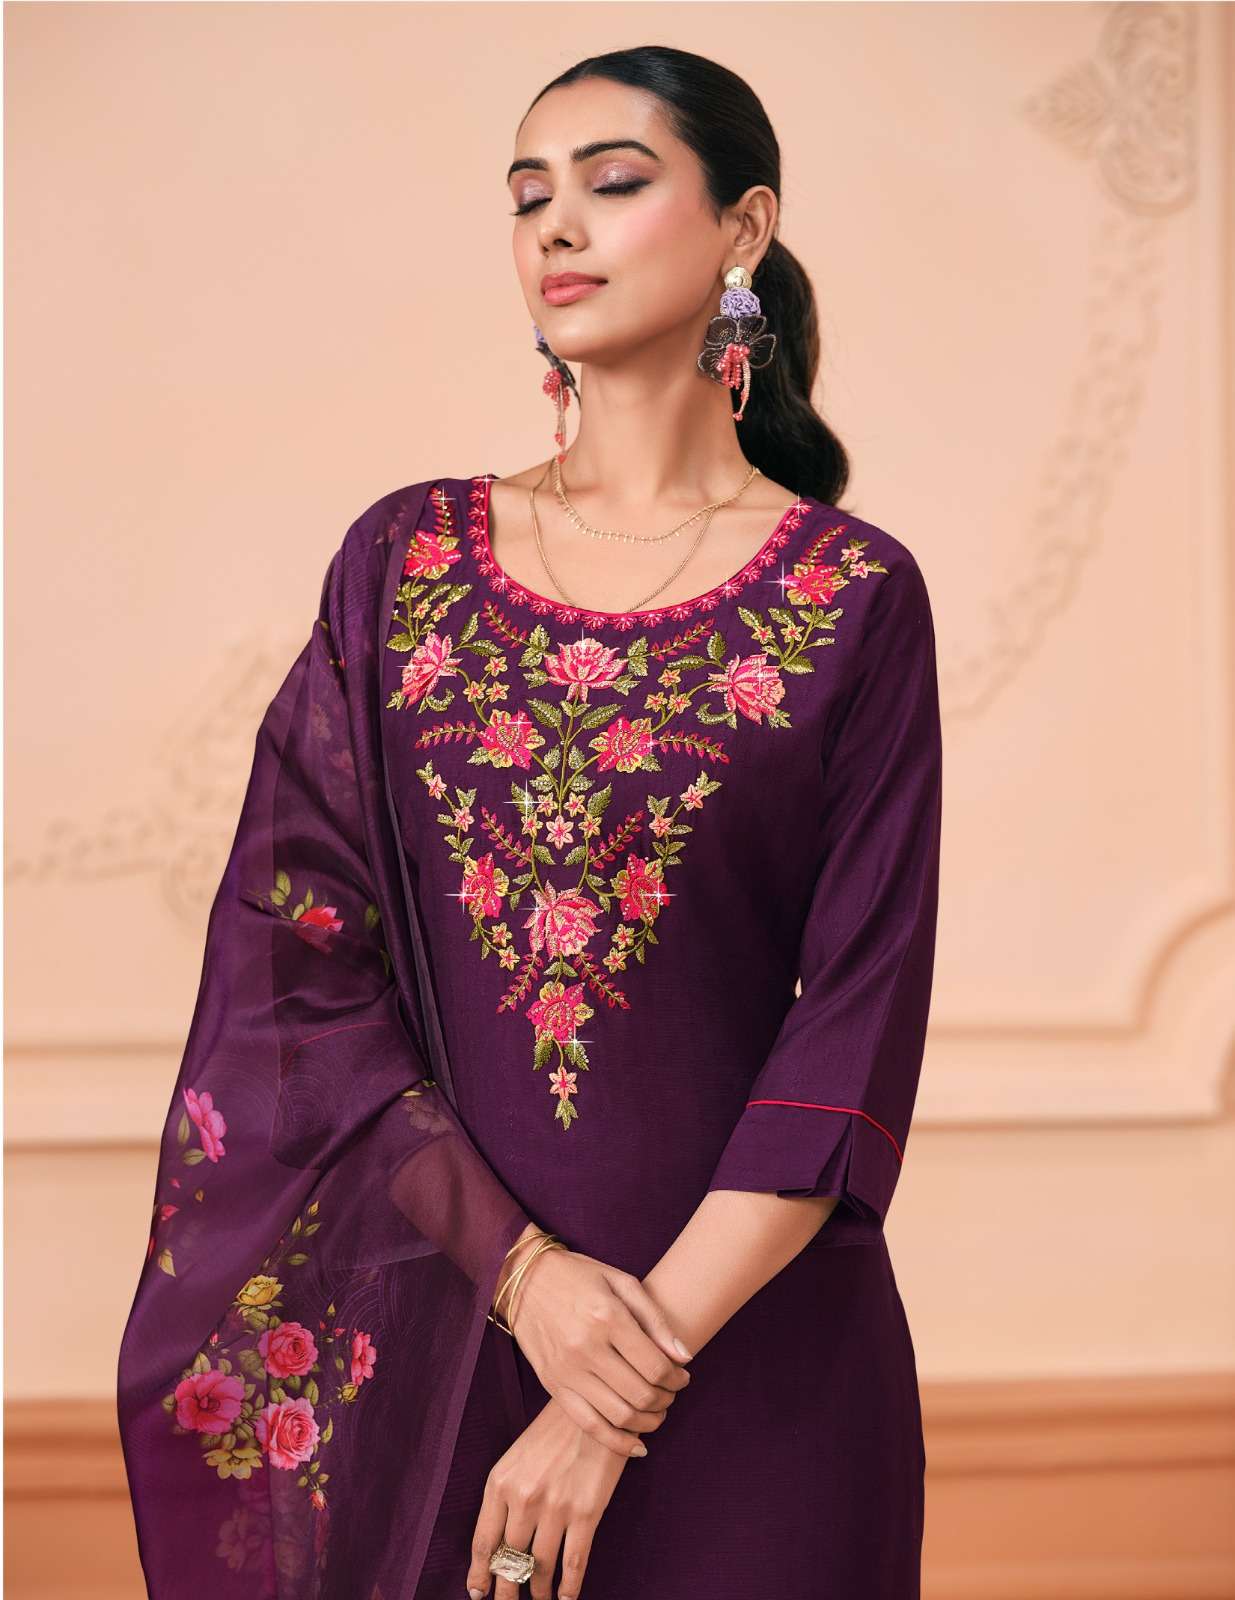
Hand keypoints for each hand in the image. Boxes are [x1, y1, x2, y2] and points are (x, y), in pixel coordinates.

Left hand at [465, 1396, 630, 1599]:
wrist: (594, 1405)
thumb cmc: (553, 1431)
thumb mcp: (518, 1457)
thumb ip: (506, 1495)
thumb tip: (500, 1543)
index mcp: (500, 1482)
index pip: (483, 1542)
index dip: (480, 1574)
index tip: (478, 1593)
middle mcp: (523, 1498)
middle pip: (510, 1561)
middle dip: (508, 1590)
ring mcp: (555, 1508)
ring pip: (540, 1568)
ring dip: (539, 1592)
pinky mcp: (586, 1513)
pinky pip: (573, 1563)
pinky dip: (569, 1587)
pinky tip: (566, 1597)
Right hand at [496, 1232, 691, 1457]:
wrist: (524, 1280)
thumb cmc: (578, 1276)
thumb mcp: (621, 1282)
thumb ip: (655, 1319)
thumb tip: (684, 1357)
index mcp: (608, 1317)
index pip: (655, 1366)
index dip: (677, 1378)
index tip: (683, 1376)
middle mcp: (586, 1347)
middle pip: (640, 1394)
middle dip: (666, 1400)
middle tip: (671, 1393)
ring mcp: (567, 1370)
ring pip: (619, 1415)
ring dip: (648, 1422)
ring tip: (656, 1413)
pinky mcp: (553, 1385)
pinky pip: (588, 1425)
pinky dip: (617, 1442)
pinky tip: (637, 1445)